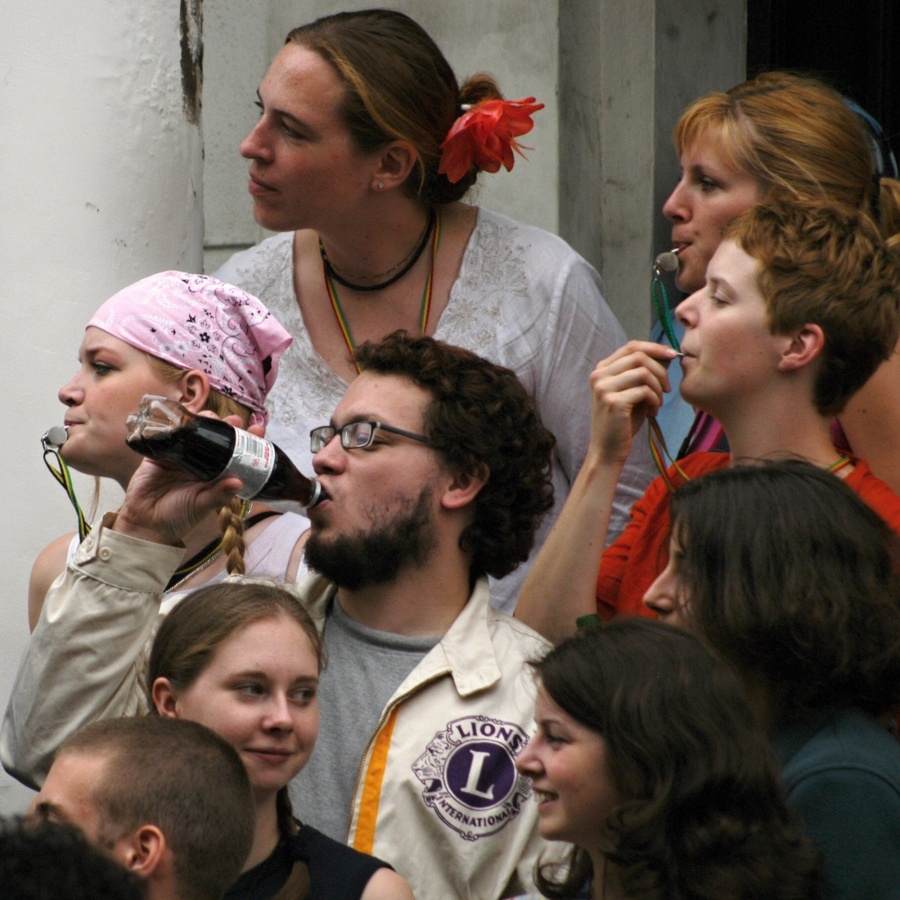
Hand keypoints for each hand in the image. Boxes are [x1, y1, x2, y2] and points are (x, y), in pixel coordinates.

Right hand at [114, 413, 248, 545]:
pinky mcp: (160, 452)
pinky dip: (176, 424)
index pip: (236, 452)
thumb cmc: (179, 517)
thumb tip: (239, 483)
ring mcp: (181, 454)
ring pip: (196, 431)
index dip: (247, 440)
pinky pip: (169, 434)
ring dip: (206, 421)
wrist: (146, 523)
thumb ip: (219, 495)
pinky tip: (185, 417)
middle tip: (236, 420)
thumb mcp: (202, 506)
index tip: (258, 429)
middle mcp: (201, 460)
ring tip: (213, 418)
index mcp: (217, 472)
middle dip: (228, 425)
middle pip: (218, 437)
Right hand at [588, 341, 677, 464]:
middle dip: (660, 370)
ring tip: (658, 403)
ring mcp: (604, 388)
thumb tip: (667, 355)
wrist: (608, 449)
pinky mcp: (613, 402)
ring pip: (643, 372)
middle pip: (639, 357)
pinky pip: (644, 391)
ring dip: (658, 387)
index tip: (673, 354)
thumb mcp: (631, 391)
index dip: (654, 347)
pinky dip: (654, 400)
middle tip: (668, 388)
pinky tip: (652, 412)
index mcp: (602, 369)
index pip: (631, 346)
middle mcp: (599, 375)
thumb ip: (641, 373)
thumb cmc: (623, 421)